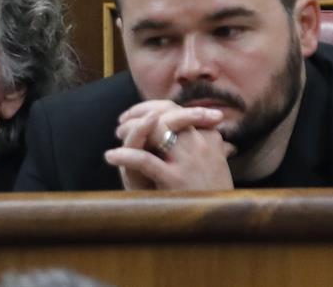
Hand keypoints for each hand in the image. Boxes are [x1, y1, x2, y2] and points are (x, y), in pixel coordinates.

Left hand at [104, 100, 234, 190]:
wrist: (222, 224)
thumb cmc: (215, 196)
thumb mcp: (216, 166)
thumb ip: (209, 147)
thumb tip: (209, 134)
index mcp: (210, 139)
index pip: (178, 111)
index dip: (154, 108)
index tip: (140, 114)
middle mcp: (200, 144)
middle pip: (166, 114)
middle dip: (140, 113)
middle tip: (122, 121)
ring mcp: (188, 161)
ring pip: (155, 131)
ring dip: (131, 129)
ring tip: (117, 133)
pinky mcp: (175, 179)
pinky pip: (144, 160)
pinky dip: (125, 155)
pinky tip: (110, 156)